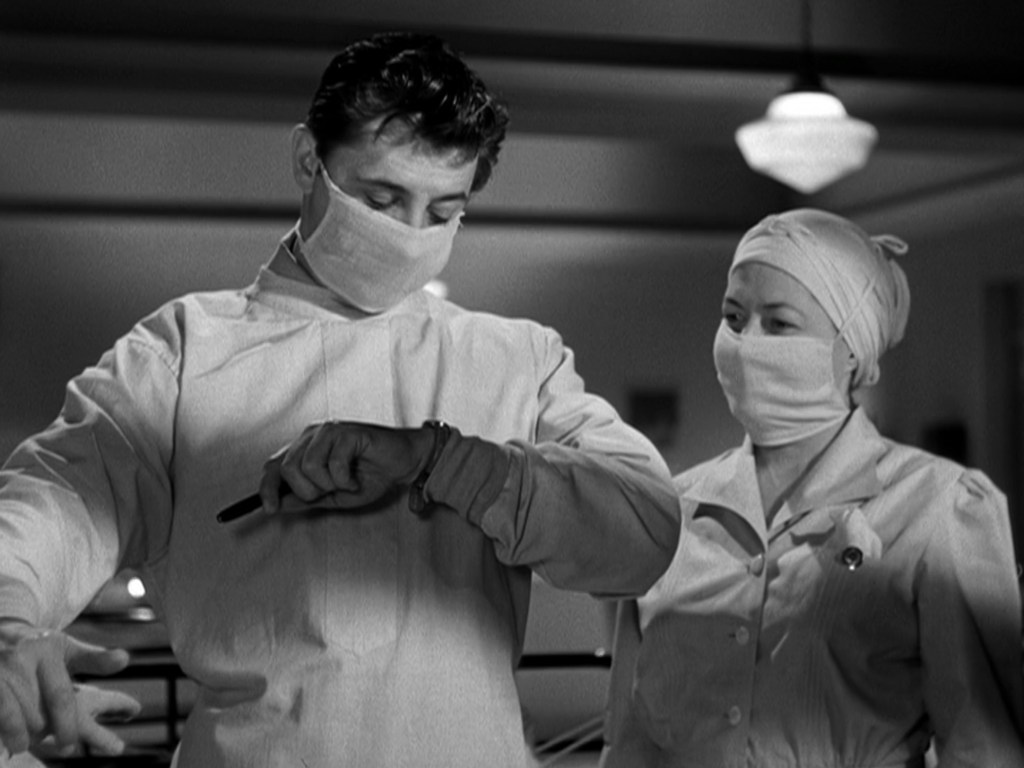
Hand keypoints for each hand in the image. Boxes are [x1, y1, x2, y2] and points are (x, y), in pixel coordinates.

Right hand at [0, 622, 131, 756]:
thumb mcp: (66, 649)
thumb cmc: (38, 647)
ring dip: (20, 735)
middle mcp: (19, 659)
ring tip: (24, 741)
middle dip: (42, 733)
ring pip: (11, 719)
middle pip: (34, 714)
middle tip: (50, 743)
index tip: (71, 747)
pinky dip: (2, 729)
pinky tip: (5, 738)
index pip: (60, 696)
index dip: (67, 725)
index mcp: (46, 650)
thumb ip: (95, 660)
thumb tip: (125, 660)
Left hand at [259, 421, 433, 513]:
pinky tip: (356, 479)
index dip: (267, 488)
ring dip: (328, 485)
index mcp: (304, 448)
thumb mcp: (332, 496)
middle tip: (330, 493)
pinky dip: (345, 480)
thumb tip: (276, 505)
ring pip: (307, 466)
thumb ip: (304, 499)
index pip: (273, 465)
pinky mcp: (347, 432)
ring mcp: (329, 431)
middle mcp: (311, 436)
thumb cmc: (369, 476)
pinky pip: (333, 464)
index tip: (270, 509)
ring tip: (345, 483)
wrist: (402, 464)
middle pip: (287, 468)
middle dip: (307, 491)